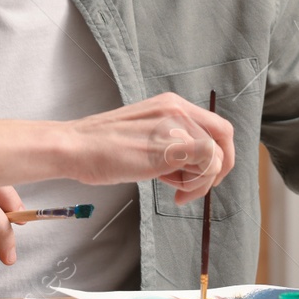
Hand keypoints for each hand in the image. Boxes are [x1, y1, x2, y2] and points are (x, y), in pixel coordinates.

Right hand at [69, 93, 232, 205]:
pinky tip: (177, 194)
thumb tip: (192, 169)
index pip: (215, 125)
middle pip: (223, 138)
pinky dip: (199, 184)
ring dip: (201, 182)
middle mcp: (177, 108)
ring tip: (176, 191)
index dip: (217, 153)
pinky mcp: (171, 146)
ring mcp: (175, 125)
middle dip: (218, 168)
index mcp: (171, 104)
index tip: (201, 174)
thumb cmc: (101, 148)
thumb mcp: (144, 136)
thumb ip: (171, 146)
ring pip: (215, 156)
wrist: (76, 147)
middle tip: (198, 187)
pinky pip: (208, 164)